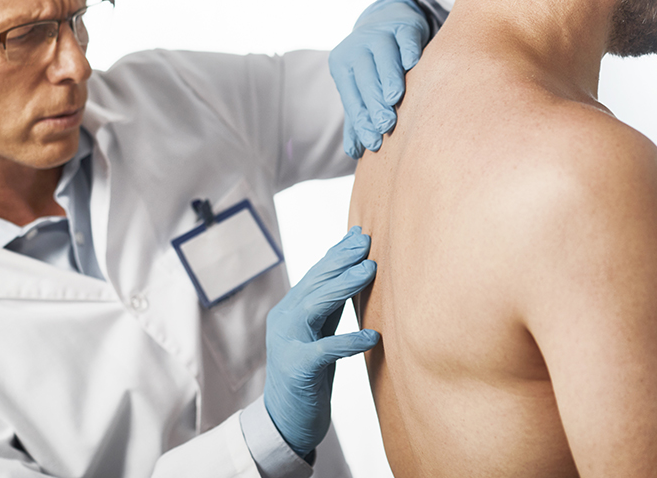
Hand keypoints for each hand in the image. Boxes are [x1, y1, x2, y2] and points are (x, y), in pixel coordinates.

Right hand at [264, 227, 379, 456]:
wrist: (284, 421)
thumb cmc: (309, 375)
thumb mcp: (319, 333)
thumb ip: (331, 305)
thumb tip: (353, 272)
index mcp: (290, 310)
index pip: (315, 275)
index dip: (337, 254)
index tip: (360, 236)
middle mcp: (285, 320)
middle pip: (314, 283)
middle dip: (342, 261)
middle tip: (367, 244)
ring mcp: (288, 343)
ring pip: (315, 306)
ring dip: (344, 287)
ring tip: (370, 271)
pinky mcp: (298, 369)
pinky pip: (325, 351)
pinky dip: (349, 341)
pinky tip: (373, 336)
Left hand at [329, 0, 429, 156]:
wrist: (385, 22)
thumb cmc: (372, 65)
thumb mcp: (361, 87)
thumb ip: (358, 117)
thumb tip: (354, 153)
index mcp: (342, 65)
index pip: (351, 97)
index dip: (362, 121)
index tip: (374, 143)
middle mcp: (357, 47)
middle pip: (365, 77)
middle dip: (374, 103)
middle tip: (385, 125)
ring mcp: (379, 33)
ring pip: (383, 56)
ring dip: (389, 78)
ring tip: (395, 99)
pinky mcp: (403, 26)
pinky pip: (405, 39)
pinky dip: (408, 51)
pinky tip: (413, 64)